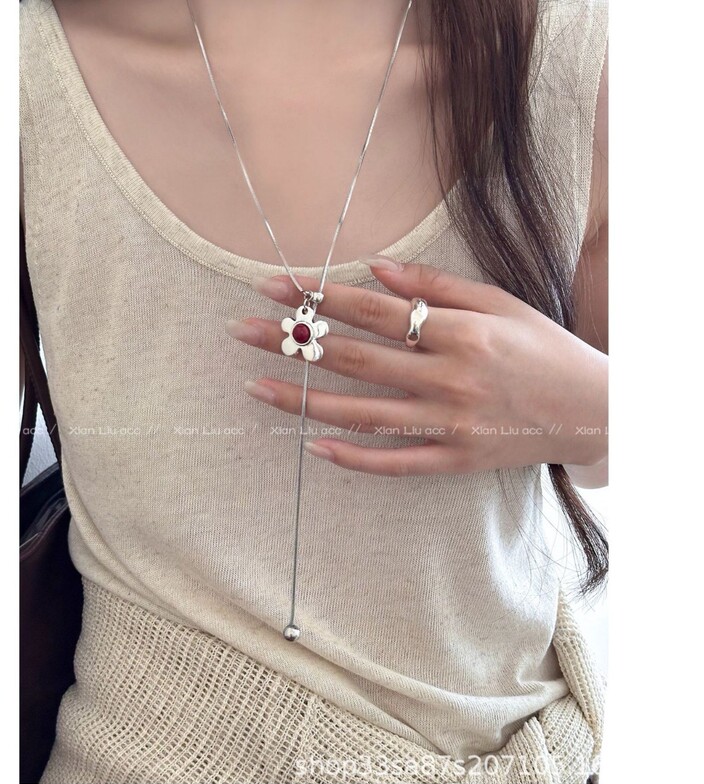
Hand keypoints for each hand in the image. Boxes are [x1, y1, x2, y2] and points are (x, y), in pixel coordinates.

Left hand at [224, 256, 607, 476]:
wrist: (591, 411)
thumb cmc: (543, 349)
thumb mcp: (499, 303)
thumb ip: (437, 286)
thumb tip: (375, 271)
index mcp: (459, 333)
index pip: (372, 312)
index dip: (319, 297)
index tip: (274, 286)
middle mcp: (447, 379)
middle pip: (353, 358)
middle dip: (292, 342)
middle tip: (241, 330)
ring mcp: (447, 424)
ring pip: (361, 413)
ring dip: (302, 401)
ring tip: (254, 386)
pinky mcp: (452, 460)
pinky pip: (393, 463)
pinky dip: (352, 458)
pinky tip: (312, 448)